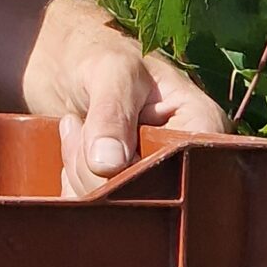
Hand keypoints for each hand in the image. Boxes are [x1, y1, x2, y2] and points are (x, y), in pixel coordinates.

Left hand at [24, 0, 227, 197]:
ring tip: (74, 129)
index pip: (185, 171)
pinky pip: (101, 214)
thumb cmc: (97, 51)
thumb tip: (108, 165)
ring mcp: (156, 179)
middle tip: (76, 128)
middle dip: (99, 173)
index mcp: (202, 125)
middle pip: (149, 198)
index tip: (103, 152)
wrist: (63, 58)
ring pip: (119, 210)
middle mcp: (186, 159)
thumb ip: (111, 111)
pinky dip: (74, 189)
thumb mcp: (109, 70)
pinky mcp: (126, 191)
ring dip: (80, 177)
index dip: (139, 171)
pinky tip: (70, 151)